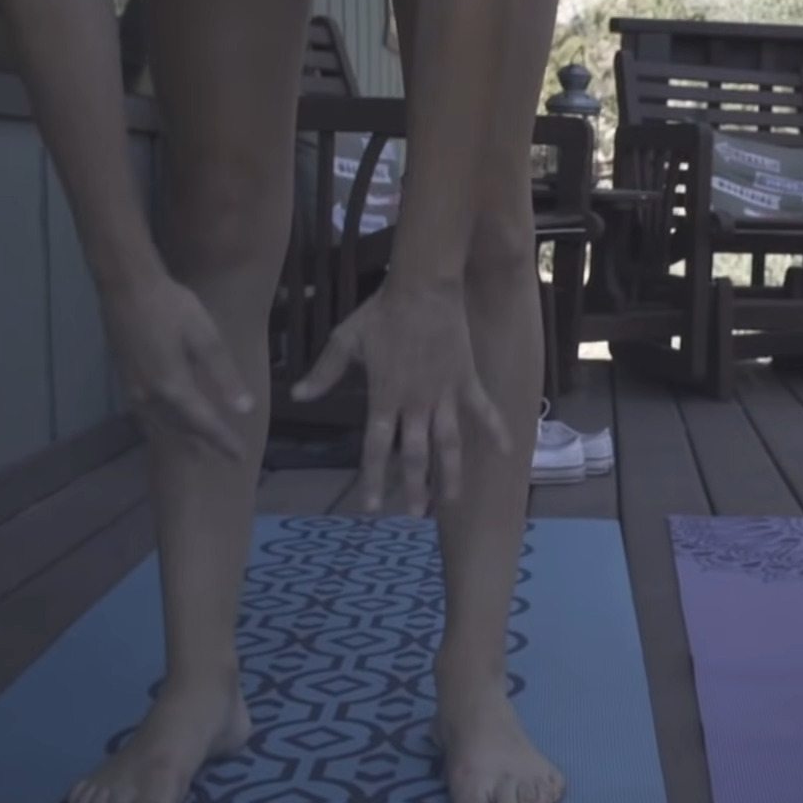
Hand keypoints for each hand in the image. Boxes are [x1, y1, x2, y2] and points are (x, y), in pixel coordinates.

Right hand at [104, 273, 252, 459]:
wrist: (126, 286)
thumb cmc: (172, 307)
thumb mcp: (206, 338)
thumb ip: (225, 376)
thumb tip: (245, 409)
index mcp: (173, 387)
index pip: (204, 424)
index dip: (223, 442)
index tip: (240, 456)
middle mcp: (150, 396)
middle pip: (180, 429)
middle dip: (204, 444)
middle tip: (225, 457)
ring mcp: (134, 389)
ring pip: (161, 424)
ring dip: (182, 438)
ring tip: (200, 448)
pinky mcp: (125, 379)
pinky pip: (147, 414)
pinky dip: (162, 425)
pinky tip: (168, 424)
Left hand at [292, 280, 508, 514]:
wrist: (423, 288)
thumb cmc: (381, 313)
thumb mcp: (345, 341)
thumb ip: (325, 373)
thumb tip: (297, 396)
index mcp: (385, 398)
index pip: (376, 448)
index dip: (372, 480)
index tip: (370, 508)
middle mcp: (416, 404)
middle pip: (416, 455)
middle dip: (414, 488)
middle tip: (414, 515)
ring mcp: (444, 395)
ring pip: (449, 443)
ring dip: (450, 474)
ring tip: (451, 500)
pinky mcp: (466, 381)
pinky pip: (483, 411)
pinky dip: (495, 430)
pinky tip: (505, 452)